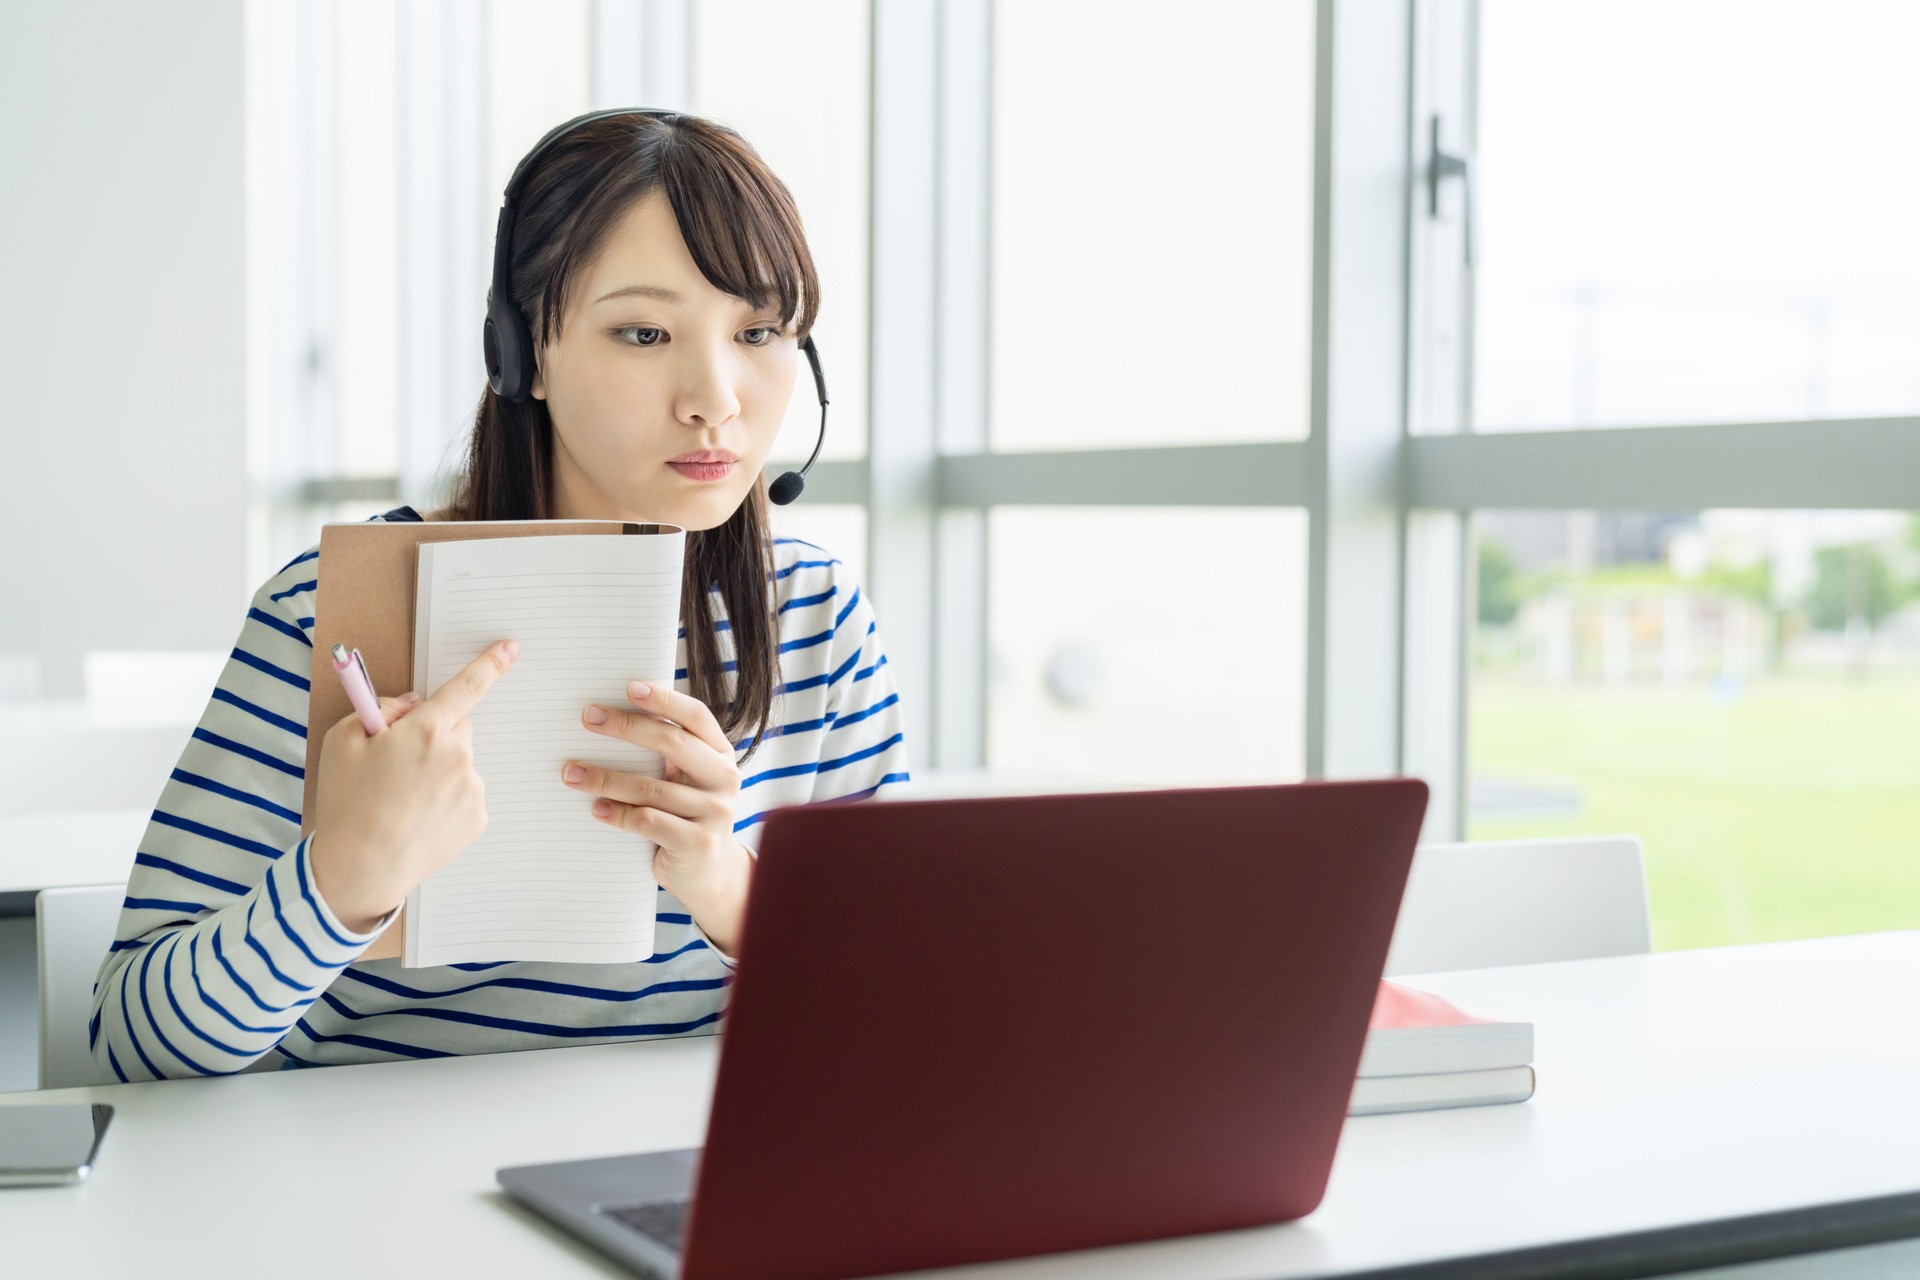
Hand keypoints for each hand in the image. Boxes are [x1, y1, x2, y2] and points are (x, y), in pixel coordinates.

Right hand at [310, 639, 520, 931]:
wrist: (360, 869)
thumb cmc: (347, 803)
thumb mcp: (344, 740)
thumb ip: (383, 709)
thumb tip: (415, 705)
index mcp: (426, 731)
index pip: (466, 687)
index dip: (490, 664)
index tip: (510, 647)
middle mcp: (458, 756)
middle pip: (456, 727)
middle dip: (433, 735)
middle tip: (397, 763)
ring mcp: (471, 789)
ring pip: (460, 763)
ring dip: (439, 771)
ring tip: (403, 800)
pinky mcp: (477, 817)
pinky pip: (464, 794)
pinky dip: (446, 800)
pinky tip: (418, 817)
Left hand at [562, 679, 752, 951]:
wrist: (711, 873)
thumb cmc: (687, 815)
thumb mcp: (688, 780)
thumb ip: (669, 753)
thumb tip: (612, 716)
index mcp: (721, 754)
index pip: (696, 717)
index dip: (665, 700)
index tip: (629, 687)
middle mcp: (724, 779)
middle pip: (673, 744)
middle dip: (625, 727)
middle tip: (588, 718)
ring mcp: (715, 813)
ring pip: (652, 787)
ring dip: (605, 778)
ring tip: (570, 772)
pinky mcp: (697, 843)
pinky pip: (649, 822)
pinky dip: (617, 814)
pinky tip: (595, 809)